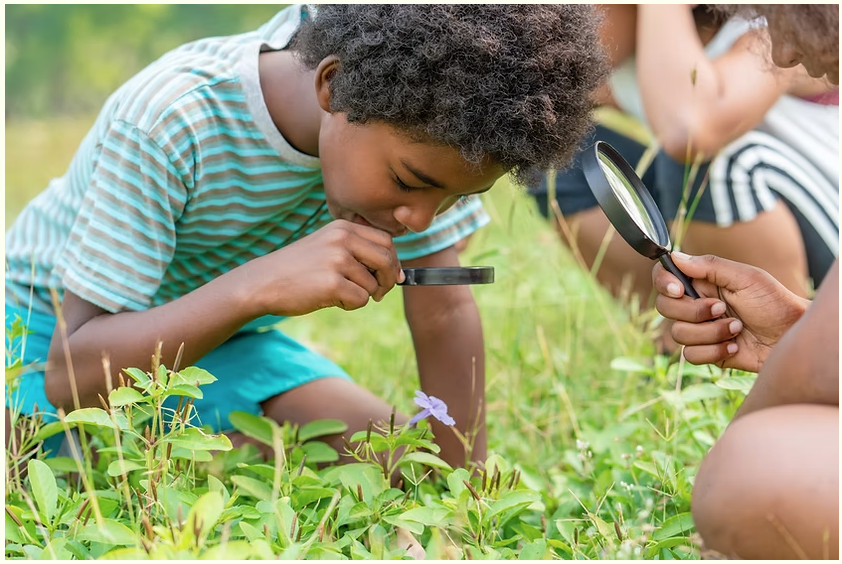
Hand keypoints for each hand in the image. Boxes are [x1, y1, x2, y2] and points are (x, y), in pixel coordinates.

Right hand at [244, 220, 403, 316]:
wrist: (262, 282)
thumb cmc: (297, 269)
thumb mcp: (326, 246)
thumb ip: (358, 252)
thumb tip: (399, 274)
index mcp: (343, 227)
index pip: (386, 241)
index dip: (393, 261)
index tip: (391, 276)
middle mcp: (342, 239)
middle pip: (387, 261)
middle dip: (388, 281)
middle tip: (377, 293)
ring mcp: (337, 260)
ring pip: (374, 285)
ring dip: (361, 295)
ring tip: (337, 292)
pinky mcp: (332, 283)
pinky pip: (361, 300)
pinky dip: (350, 305)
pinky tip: (330, 299)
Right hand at [652, 252, 809, 371]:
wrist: (792, 336)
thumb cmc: (774, 302)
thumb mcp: (746, 278)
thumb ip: (710, 266)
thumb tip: (675, 256)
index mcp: (701, 282)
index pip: (664, 278)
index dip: (663, 283)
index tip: (679, 290)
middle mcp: (695, 305)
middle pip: (665, 308)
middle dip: (694, 311)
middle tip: (722, 308)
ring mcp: (699, 329)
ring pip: (678, 334)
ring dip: (710, 332)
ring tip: (737, 328)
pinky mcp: (707, 352)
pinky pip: (690, 355)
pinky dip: (714, 350)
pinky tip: (735, 345)